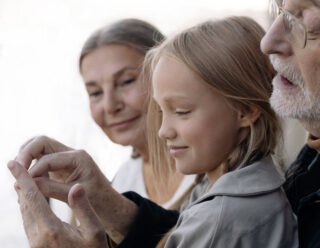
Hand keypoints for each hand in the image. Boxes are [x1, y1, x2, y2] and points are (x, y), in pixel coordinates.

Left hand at [8, 160, 107, 247]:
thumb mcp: (94, 231)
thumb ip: (83, 208)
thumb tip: (76, 186)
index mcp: (51, 230)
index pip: (33, 197)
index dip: (22, 178)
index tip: (12, 163)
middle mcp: (37, 237)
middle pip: (24, 203)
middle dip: (20, 183)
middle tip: (15, 165)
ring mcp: (34, 244)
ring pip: (24, 213)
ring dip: (22, 194)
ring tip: (21, 180)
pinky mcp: (35, 247)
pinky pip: (27, 222)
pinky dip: (26, 206)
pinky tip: (30, 201)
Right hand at [15, 136, 137, 242]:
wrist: (109, 203)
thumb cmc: (98, 200)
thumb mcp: (75, 196)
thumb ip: (52, 189)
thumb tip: (28, 183)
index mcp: (78, 157)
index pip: (48, 157)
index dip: (32, 170)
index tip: (23, 184)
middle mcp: (72, 152)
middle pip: (41, 141)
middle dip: (25, 153)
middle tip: (16, 169)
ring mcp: (66, 156)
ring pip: (40, 146)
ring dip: (26, 155)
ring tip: (18, 171)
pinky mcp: (61, 163)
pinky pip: (42, 156)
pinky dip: (31, 162)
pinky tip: (25, 174)